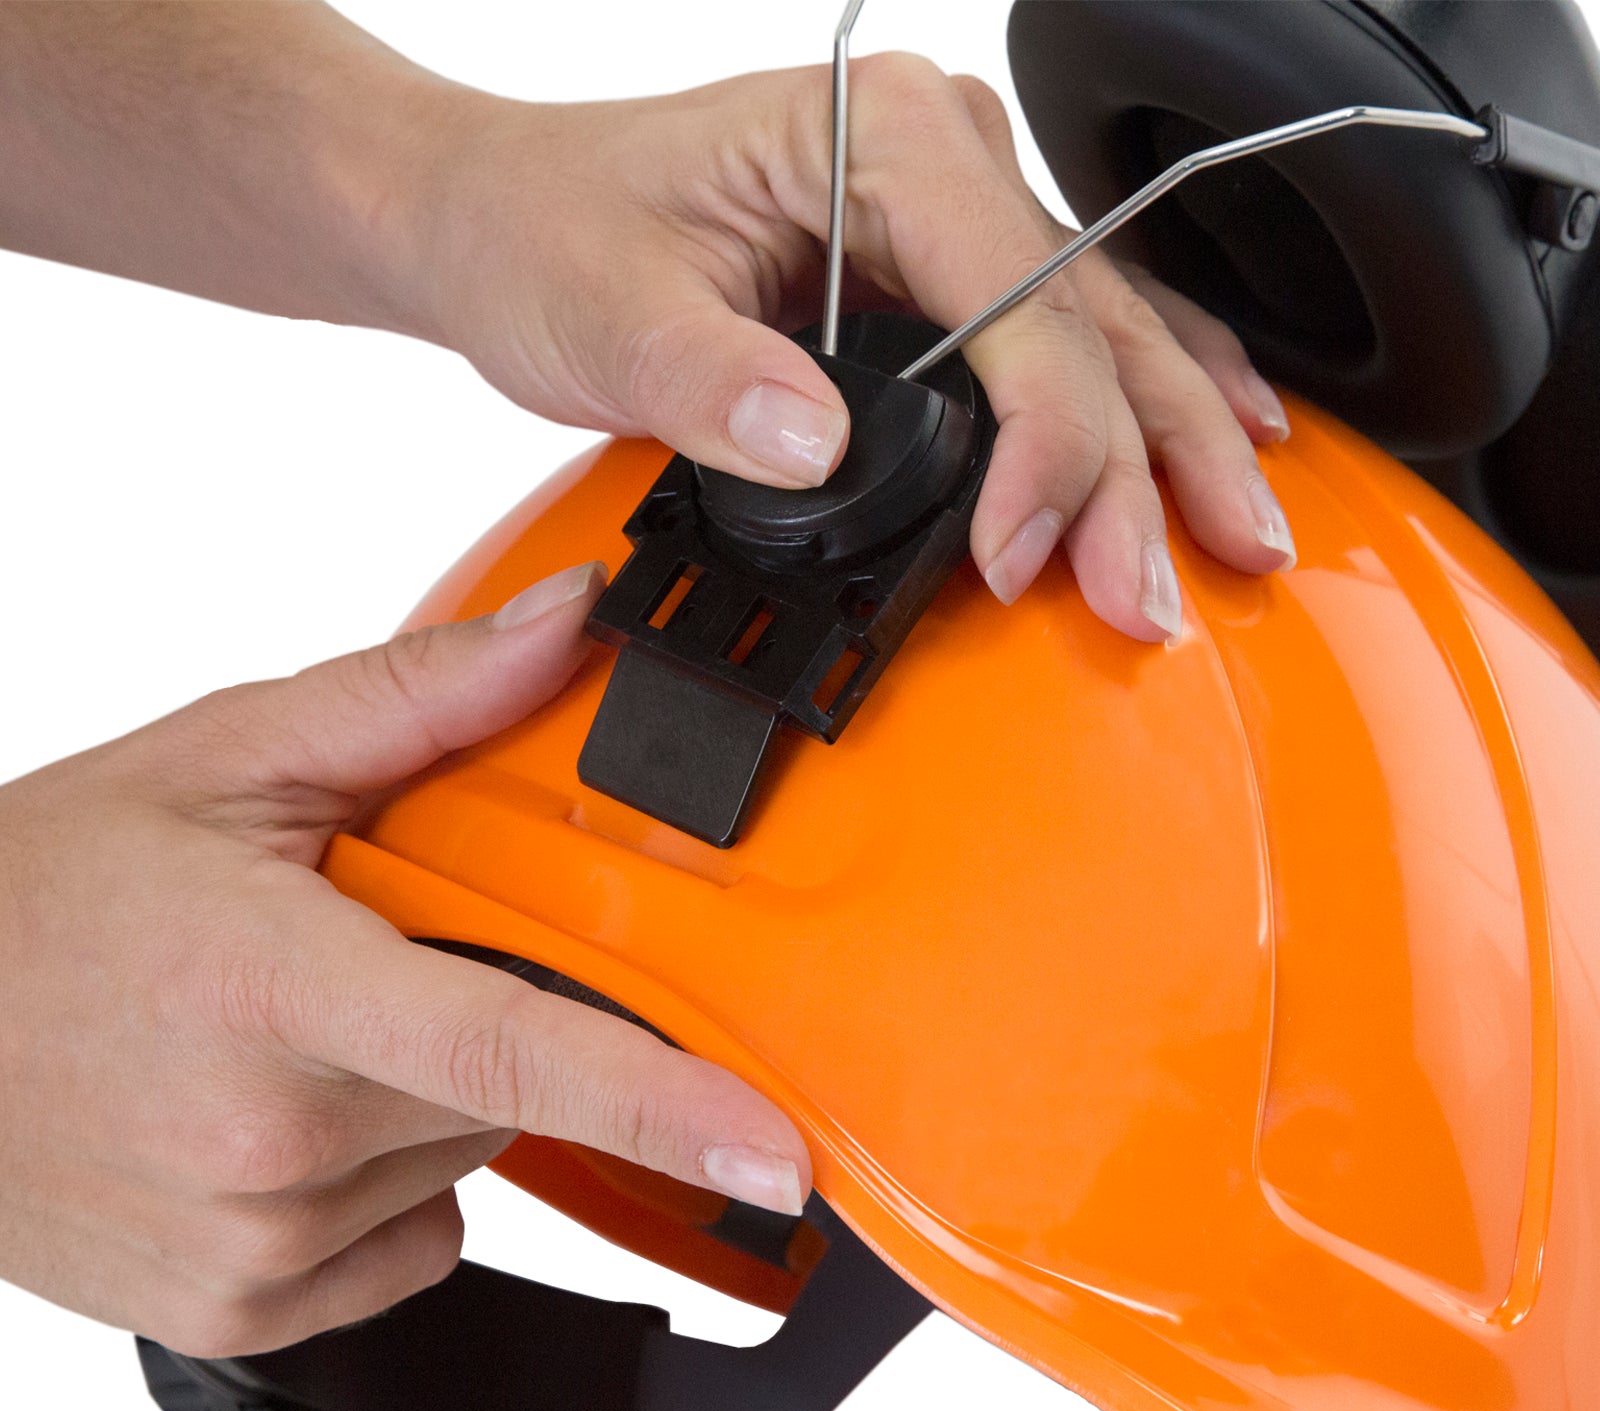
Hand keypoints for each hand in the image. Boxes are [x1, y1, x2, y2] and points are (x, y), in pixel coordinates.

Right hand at [0, 563, 809, 1357]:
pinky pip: (411, 1236)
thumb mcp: (225, 759)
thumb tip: (569, 628)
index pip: (507, 1046)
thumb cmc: (39, 896)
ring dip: (429, 1093)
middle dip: (489, 1008)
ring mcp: (253, 1242)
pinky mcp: (242, 1309)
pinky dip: (389, 1176)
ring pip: (463, 1157)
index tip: (778, 1149)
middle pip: (509, 1084)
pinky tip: (288, 1114)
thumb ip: (418, 697)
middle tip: (373, 949)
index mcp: (271, 988)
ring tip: (300, 1030)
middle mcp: (267, 1137)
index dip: (663, 1101)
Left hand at [395, 54, 1297, 638]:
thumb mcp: (605, 309)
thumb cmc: (543, 229)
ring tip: (1235, 537)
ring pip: (1106, 332)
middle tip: (1165, 589)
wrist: (499, 214)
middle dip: (1141, 470)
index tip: (1024, 560)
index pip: (1019, 306)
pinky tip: (1208, 439)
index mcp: (881, 140)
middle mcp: (937, 161)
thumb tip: (821, 447)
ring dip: (1170, 444)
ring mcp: (949, 214)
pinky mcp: (938, 272)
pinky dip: (1137, 402)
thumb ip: (714, 379)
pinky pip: (1070, 336)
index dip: (1045, 447)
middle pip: (1089, 325)